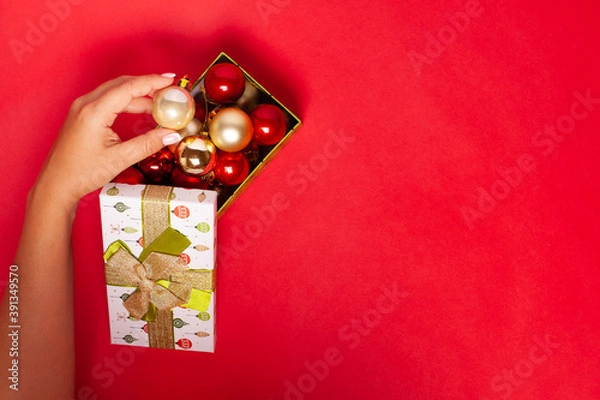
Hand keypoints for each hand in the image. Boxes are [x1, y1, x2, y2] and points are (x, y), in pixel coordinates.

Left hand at [35, 74, 181, 209]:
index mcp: (93, 112)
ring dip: (138, 95)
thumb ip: (148, 144)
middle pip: (122, 84)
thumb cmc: (81, 173)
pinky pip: (108, 100)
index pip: (128, 88)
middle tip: (168, 90)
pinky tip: (140, 110)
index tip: (170, 80)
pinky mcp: (83, 115)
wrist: (57, 183)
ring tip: (159, 105)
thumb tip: (171, 134)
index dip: (151, 82)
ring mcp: (82, 108)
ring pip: (115, 92)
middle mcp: (86, 104)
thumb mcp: (119, 159)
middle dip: (147, 85)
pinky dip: (127, 102)